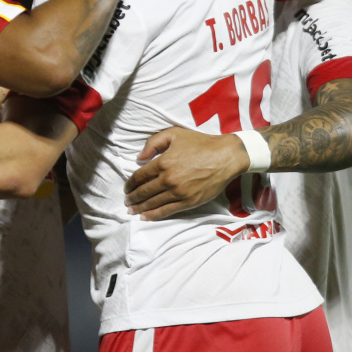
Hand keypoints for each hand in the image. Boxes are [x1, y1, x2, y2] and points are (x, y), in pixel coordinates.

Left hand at [124, 127, 249, 219]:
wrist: (225, 156)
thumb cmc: (200, 143)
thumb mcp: (174, 134)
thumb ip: (153, 143)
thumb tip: (139, 157)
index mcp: (163, 162)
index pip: (140, 176)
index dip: (130, 183)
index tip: (126, 188)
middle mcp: (168, 179)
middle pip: (144, 191)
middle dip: (132, 198)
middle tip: (127, 202)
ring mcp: (178, 192)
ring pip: (153, 203)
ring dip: (140, 208)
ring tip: (132, 211)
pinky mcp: (188, 201)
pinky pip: (167, 211)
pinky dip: (154, 215)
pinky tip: (146, 217)